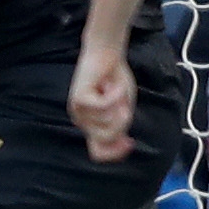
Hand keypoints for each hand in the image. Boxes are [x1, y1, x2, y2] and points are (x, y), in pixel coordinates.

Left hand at [69, 38, 136, 163]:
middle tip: (123, 102)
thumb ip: (120, 127)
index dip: (115, 153)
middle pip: (108, 139)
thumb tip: (123, 145)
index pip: (98, 154)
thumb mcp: (122, 108)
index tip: (130, 142)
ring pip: (108, 123)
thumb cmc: (115, 80)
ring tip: (114, 89)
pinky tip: (112, 84)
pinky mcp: (79, 100)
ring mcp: (78, 111)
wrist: (106, 54)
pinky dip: (115, 95)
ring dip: (119, 105)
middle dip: (122, 121)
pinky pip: (105, 107)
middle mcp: (82, 121)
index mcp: (91, 126)